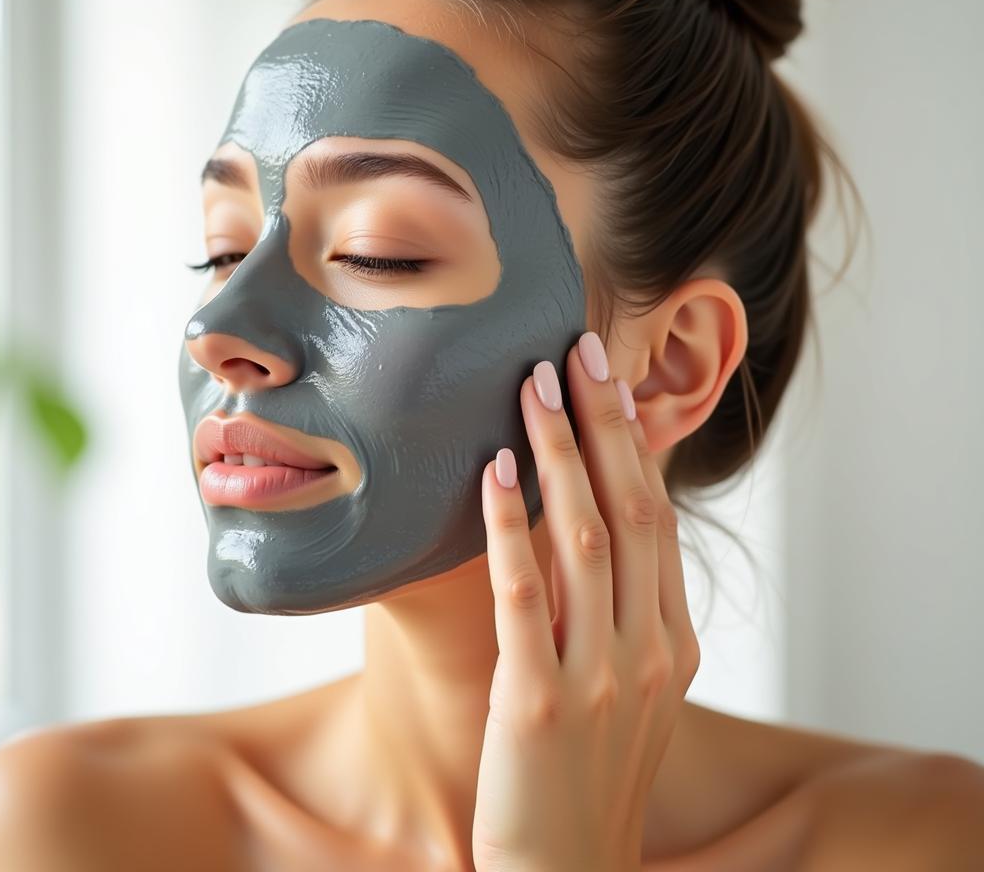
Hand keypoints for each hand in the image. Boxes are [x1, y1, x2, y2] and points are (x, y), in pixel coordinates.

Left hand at [471, 331, 700, 871]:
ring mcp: (601, 675)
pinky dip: (511, 525)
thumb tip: (586, 518)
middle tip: (577, 349)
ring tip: (534, 385)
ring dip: (560, 452)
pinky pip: (524, 593)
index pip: (659, 517)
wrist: (568, 871)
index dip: (632, 441)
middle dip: (604, 421)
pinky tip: (494, 470)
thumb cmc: (587, 770)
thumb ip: (619, 608)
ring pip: (587, 537)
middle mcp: (650, 649)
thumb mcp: (626, 686)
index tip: (607, 378)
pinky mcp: (541, 700)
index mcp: (674, 641)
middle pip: (633, 508)